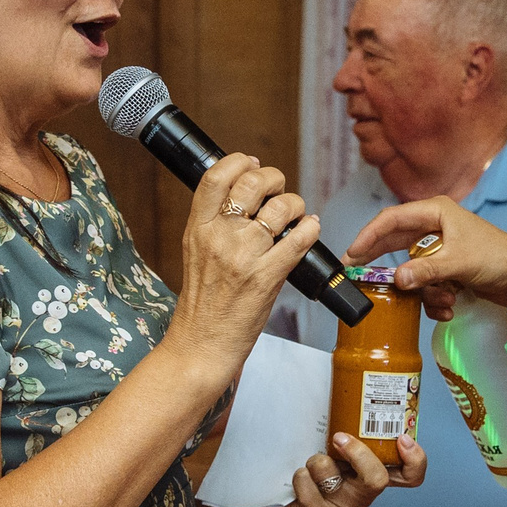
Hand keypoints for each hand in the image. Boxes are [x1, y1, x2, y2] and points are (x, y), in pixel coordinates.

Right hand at [163, 153, 323, 374]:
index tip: (252, 163)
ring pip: (281, 208)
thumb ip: (214, 226)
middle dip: (274, 179)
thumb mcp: (195, 254)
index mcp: (198, 229)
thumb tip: (242, 199)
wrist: (201, 345)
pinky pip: (299, 240)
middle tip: (279, 190)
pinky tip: (311, 228)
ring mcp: (244, 257)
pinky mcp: (267, 278)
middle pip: (252, 184)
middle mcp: (219, 238)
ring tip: (296, 215)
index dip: (238, 162)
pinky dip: (311, 228)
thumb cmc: (202, 304)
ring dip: (296, 205)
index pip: (216, 177)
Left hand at [255, 431, 426, 506]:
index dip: (416, 460)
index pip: (411, 477)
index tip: (402, 437)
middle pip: (377, 480)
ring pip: (333, 475)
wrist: (284, 499)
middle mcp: (363, 495)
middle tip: (339, 437)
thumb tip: (344, 373)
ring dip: (316, 460)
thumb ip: (348, 422)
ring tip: (310, 460)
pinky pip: (308, 487)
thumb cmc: (315, 465)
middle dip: (357, 454)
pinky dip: (300, 474)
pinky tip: (299, 476)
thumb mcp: (336, 444)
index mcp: (373, 474)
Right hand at [345, 197, 506, 320]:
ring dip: (424, 291)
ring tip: (445, 298)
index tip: (352, 255)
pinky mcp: (448, 269)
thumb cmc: (499, 257)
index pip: (391, 219)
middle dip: (385, 265)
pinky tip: (451, 307)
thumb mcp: (459, 263)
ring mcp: (441, 249)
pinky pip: (427, 284)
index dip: (368, 236)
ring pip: (413, 271)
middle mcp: (435, 227)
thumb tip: (397, 279)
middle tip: (361, 277)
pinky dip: (436, 299)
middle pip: (396, 244)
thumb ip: (425, 270)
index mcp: (435, 213)